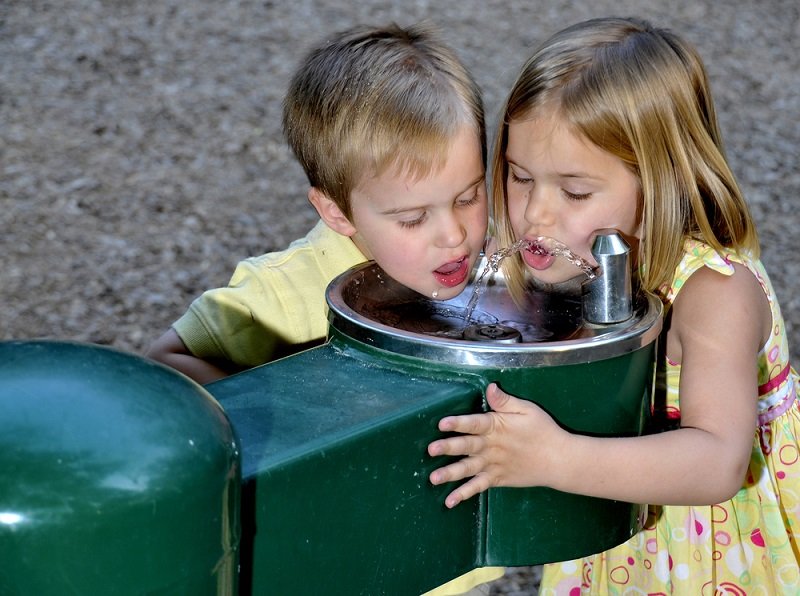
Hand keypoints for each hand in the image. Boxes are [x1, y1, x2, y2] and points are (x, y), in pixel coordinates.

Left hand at [427, 382, 563, 507]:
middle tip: (431, 450)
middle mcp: (492, 447)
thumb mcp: (527, 410)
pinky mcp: (497, 479)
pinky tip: (449, 501)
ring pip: (469, 469)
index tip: (442, 423)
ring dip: (451, 473)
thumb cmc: (542, 430)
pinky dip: (464, 494)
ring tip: (433, 478)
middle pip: (468, 446)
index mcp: (497, 426)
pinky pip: (478, 487)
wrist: (559, 459)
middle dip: (448, 448)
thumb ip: (505, 401)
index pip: (475, 424)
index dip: (459, 423)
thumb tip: (490, 387)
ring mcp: (493, 465)